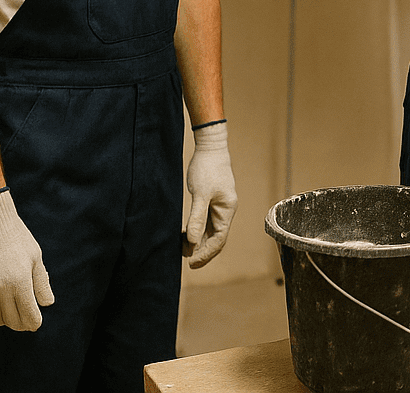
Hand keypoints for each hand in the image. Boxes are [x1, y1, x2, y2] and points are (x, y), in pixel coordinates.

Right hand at [0, 189, 53, 329]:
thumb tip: (46, 304)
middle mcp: (1, 288)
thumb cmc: (17, 237)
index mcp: (20, 282)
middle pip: (12, 321)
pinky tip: (0, 304)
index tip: (36, 322)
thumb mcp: (35, 257)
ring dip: (5, 320)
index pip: (28, 316)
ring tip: (13, 313)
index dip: (34, 322)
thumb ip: (41, 283)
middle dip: (21, 324)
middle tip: (27, 321)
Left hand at [185, 122, 236, 268]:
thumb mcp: (200, 193)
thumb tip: (191, 241)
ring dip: (198, 241)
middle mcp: (225, 211)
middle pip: (216, 238)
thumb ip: (196, 218)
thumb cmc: (207, 168)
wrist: (210, 147)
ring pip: (210, 231)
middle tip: (185, 260)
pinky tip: (183, 234)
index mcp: (227, 210)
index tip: (191, 262)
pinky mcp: (211, 202)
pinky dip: (196, 230)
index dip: (206, 253)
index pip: (219, 240)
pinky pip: (205, 222)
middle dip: (202, 251)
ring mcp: (219, 207)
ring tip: (182, 249)